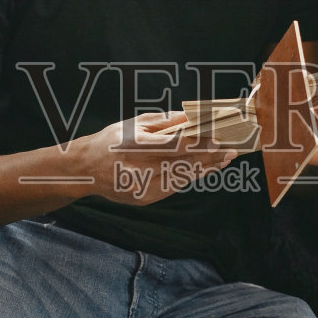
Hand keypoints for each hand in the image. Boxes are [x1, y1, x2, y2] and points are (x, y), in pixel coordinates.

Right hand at [79, 112, 236, 204]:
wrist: (86, 169)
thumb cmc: (112, 140)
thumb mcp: (134, 123)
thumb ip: (165, 122)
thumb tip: (193, 118)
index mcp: (133, 144)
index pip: (174, 145)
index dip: (199, 143)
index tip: (219, 139)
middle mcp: (137, 168)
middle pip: (182, 163)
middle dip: (209, 156)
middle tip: (231, 150)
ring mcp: (141, 187)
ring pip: (182, 177)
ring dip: (206, 168)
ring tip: (224, 159)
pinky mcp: (144, 199)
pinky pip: (174, 187)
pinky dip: (191, 176)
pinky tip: (205, 169)